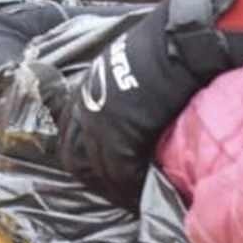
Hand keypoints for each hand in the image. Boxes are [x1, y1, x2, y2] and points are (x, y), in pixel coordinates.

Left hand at [57, 0, 242, 206]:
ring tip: (129, 197)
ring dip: (113, 186)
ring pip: (99, 169)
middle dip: (92, 177)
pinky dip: (132, 185)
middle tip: (112, 189)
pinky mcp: (121, 137)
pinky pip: (122, 171)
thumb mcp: (120, 68)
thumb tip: (128, 106)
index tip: (98, 169)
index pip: (70, 137)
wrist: (172, 45)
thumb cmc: (154, 49)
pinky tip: (144, 192)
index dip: (83, 156)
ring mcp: (99, 125)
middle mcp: (84, 110)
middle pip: (76, 158)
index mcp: (82, 92)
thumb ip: (116, 91)